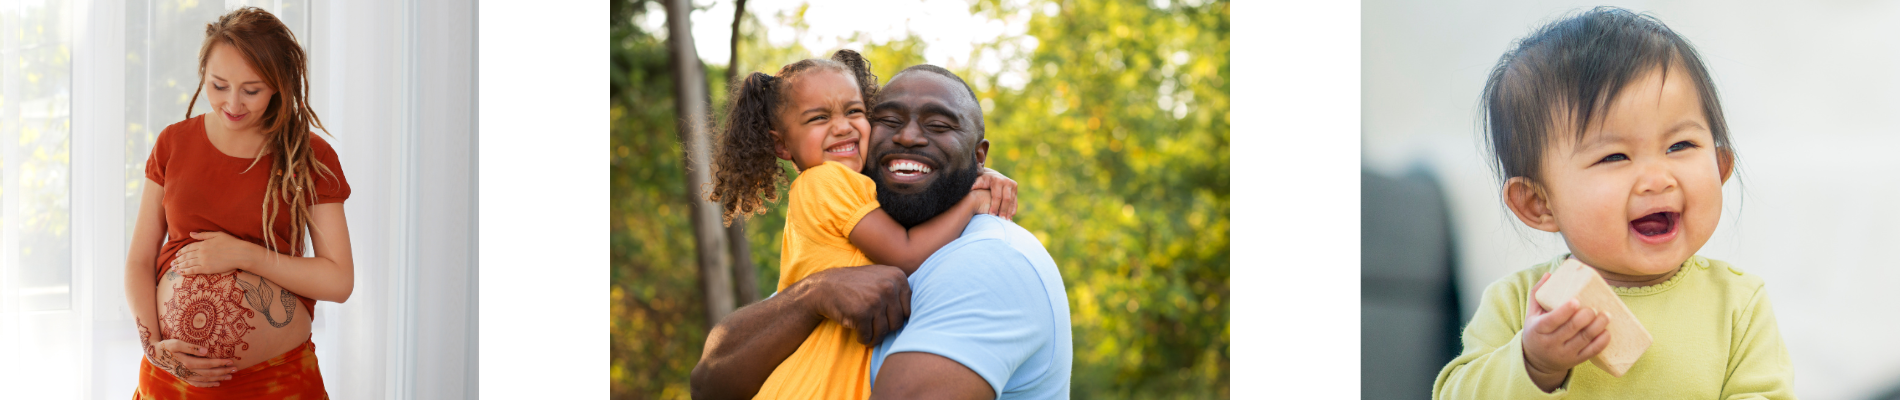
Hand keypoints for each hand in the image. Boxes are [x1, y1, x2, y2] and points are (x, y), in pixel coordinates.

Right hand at [152, 339, 236, 386]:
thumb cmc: (165, 346)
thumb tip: (205, 351)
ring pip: (205, 380)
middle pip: (209, 373)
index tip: (231, 361)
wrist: (154, 354)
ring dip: (218, 378)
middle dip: (223, 372)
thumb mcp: (176, 343)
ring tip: (230, 377)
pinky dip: (208, 384)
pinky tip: (216, 383)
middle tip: (235, 369)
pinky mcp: (184, 378)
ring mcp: (185, 376)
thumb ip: (190, 347)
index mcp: (187, 363)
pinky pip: (198, 384)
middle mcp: (187, 372)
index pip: (208, 364)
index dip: (220, 363)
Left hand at [173, 231, 260, 275]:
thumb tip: (191, 233)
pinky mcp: (207, 269)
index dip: (181, 251)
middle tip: (172, 263)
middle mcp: (201, 252)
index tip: (177, 254)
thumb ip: (203, 235)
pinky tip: (180, 273)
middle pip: (186, 256)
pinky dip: (185, 271)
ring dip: (179, 266)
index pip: (188, 247)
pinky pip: (193, 270)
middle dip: (178, 260)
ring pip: (187, 263)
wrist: (240, 253)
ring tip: (173, 268)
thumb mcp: (217, 234)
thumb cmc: (231, 243)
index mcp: (203, 243)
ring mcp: (203, 260)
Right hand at [790, 265, 911, 344]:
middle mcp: (889, 286)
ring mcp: (876, 299)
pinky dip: (863, 338)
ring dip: (875, 336)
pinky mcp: (862, 312)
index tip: (884, 318)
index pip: (909, 310)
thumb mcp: (881, 278)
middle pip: (898, 322)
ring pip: (884, 331)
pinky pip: (868, 335)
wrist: (825, 287)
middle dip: (885, 329)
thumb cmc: (856, 286)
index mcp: (898, 277)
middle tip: (873, 326)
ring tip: (866, 331)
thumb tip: (923, 315)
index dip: (897, 318)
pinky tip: (858, 332)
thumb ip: (900, 290)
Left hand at [970, 167, 1017, 219]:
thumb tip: (968, 190)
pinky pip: (1015, 201)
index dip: (994, 206)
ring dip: (1009, 212)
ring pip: (1012, 201)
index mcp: (997, 180)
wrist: (990, 175)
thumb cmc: (981, 181)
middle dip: (1003, 210)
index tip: (991, 215)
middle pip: (1006, 199)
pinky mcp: (1015, 189)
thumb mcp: (977, 182)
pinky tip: (1010, 218)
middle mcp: (1006, 182)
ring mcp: (1013, 185)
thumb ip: (973, 186)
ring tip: (1006, 222)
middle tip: (1001, 221)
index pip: (997, 196)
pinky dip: (1013, 210)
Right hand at [1522, 272, 1611, 391]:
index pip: (1552, 320)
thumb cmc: (1536, 331)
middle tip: (1594, 308)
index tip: (1576, 301)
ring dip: (1597, 327)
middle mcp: (1550, 343)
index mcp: (1538, 329)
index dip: (1565, 311)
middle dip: (1586, 317)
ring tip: (1606, 315)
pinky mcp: (1575, 360)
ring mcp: (1564, 353)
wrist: (1537, 360)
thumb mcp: (1531, 314)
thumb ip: (1538, 294)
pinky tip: (1607, 332)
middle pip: (1571, 329)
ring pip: (1584, 339)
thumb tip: (1550, 274)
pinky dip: (1601, 342)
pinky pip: (1591, 352)